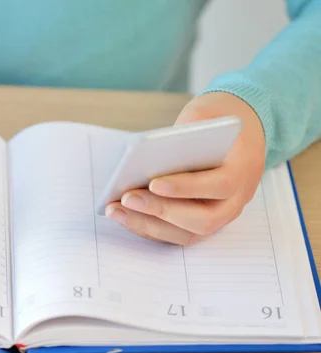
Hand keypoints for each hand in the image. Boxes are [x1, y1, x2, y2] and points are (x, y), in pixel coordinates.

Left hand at [105, 92, 265, 244]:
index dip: (186, 187)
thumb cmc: (217, 121)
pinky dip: (147, 227)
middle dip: (160, 210)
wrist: (237, 134)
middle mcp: (235, 201)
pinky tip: (122, 214)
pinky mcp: (200, 223)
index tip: (153, 182)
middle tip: (127, 198)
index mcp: (243, 170)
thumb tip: (144, 154)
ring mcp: (220, 216)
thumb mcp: (204, 114)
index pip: (219, 185)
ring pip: (187, 233)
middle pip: (203, 219)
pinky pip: (175, 234)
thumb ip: (184, 132)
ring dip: (147, 224)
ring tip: (114, 210)